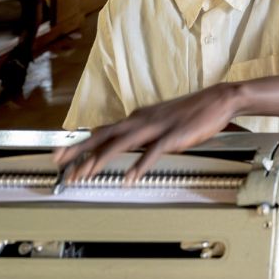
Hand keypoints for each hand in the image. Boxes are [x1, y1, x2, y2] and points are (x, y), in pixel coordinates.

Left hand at [53, 83, 241, 183]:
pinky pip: (152, 153)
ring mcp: (157, 127)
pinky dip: (139, 166)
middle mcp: (141, 120)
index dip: (79, 142)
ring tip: (83, 174)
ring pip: (120, 144)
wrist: (219, 99)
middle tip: (59, 164)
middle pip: (103, 136)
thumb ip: (142, 129)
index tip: (60, 154)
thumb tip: (124, 140)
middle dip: (79, 150)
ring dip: (99, 159)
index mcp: (138, 117)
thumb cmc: (192, 112)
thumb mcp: (160, 119)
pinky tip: (129, 179)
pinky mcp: (173, 136)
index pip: (102, 130)